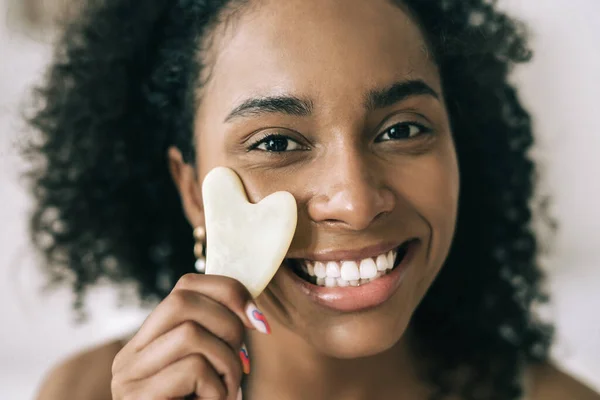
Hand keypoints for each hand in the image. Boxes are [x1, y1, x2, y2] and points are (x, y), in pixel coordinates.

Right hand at [111, 273, 269, 399]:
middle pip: (182, 300)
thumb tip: (253, 313)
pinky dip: (217, 389)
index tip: (256, 319)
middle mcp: (130, 354)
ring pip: (191, 334)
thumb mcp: (212, 369)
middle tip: (239, 363)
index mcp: (149, 341)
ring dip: (225, 363)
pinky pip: (192, 370)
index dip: (227, 291)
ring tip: (225, 391)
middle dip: (227, 325)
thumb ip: (218, 338)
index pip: (185, 285)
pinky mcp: (137, 399)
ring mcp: (128, 378)